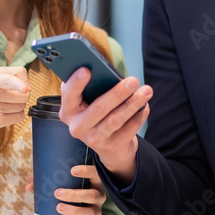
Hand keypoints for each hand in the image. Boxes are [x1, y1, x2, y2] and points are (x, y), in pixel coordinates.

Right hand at [0, 66, 29, 135]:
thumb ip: (12, 74)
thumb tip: (28, 88)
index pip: (6, 80)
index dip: (18, 84)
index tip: (26, 89)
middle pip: (23, 95)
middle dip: (22, 94)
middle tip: (10, 93)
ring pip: (22, 106)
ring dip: (18, 104)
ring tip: (4, 102)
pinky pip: (19, 116)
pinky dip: (17, 113)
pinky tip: (6, 111)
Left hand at [24, 166, 105, 214]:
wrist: (81, 212)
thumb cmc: (70, 189)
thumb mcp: (61, 182)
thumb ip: (46, 179)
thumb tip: (29, 186)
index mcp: (94, 181)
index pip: (96, 173)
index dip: (87, 171)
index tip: (72, 170)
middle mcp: (99, 195)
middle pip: (93, 195)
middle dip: (75, 194)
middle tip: (57, 193)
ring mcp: (97, 210)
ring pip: (91, 212)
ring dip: (74, 210)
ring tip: (58, 207)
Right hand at [58, 69, 150, 184]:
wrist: (108, 145)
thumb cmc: (97, 113)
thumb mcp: (87, 102)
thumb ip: (89, 87)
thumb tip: (97, 68)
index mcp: (68, 111)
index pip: (69, 96)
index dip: (76, 83)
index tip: (87, 69)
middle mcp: (77, 127)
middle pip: (98, 108)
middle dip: (117, 93)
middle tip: (133, 80)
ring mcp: (94, 139)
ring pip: (116, 120)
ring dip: (133, 104)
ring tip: (146, 91)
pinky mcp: (111, 147)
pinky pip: (128, 130)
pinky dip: (139, 116)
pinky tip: (145, 106)